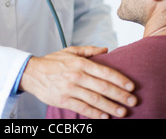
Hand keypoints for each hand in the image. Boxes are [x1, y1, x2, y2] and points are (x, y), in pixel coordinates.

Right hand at [19, 46, 136, 118]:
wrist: (32, 73)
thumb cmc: (53, 62)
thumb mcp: (70, 51)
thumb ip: (89, 50)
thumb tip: (106, 49)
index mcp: (80, 63)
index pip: (105, 71)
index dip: (120, 79)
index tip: (131, 86)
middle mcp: (77, 75)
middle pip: (103, 87)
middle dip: (120, 95)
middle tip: (133, 101)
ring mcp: (70, 89)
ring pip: (95, 99)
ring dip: (110, 107)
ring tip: (122, 112)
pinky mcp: (63, 100)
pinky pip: (82, 108)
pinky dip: (95, 113)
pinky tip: (105, 117)